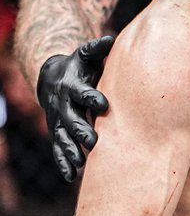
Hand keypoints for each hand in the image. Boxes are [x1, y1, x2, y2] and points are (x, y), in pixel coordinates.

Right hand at [37, 36, 114, 181]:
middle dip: (81, 130)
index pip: (81, 92)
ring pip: (62, 138)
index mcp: (72, 85)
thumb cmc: (80, 66)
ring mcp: (58, 120)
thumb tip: (110, 39)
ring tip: (80, 165)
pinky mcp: (58, 132)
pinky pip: (58, 149)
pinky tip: (71, 177)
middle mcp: (62, 104)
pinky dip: (63, 163)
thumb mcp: (86, 56)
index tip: (103, 104)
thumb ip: (97, 49)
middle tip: (94, 142)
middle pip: (70, 118)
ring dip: (70, 151)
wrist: (53, 77)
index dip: (91, 97)